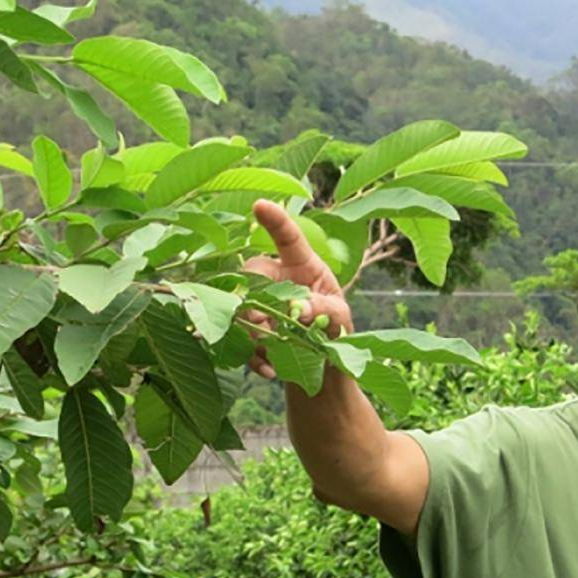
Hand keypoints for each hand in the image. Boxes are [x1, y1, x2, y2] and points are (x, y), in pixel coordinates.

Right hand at [240, 199, 352, 378]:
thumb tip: (299, 309)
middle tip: (269, 328)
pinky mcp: (248, 326)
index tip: (259, 206)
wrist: (320, 364)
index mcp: (302, 266)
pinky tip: (270, 371)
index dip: (275, 221)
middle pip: (250, 271)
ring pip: (237, 304)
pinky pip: (237, 334)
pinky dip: (250, 356)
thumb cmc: (335, 330)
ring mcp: (258, 300)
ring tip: (275, 356)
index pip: (288, 239)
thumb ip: (325, 311)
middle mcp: (276, 277)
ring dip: (252, 333)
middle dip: (254, 298)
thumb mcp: (340, 320)